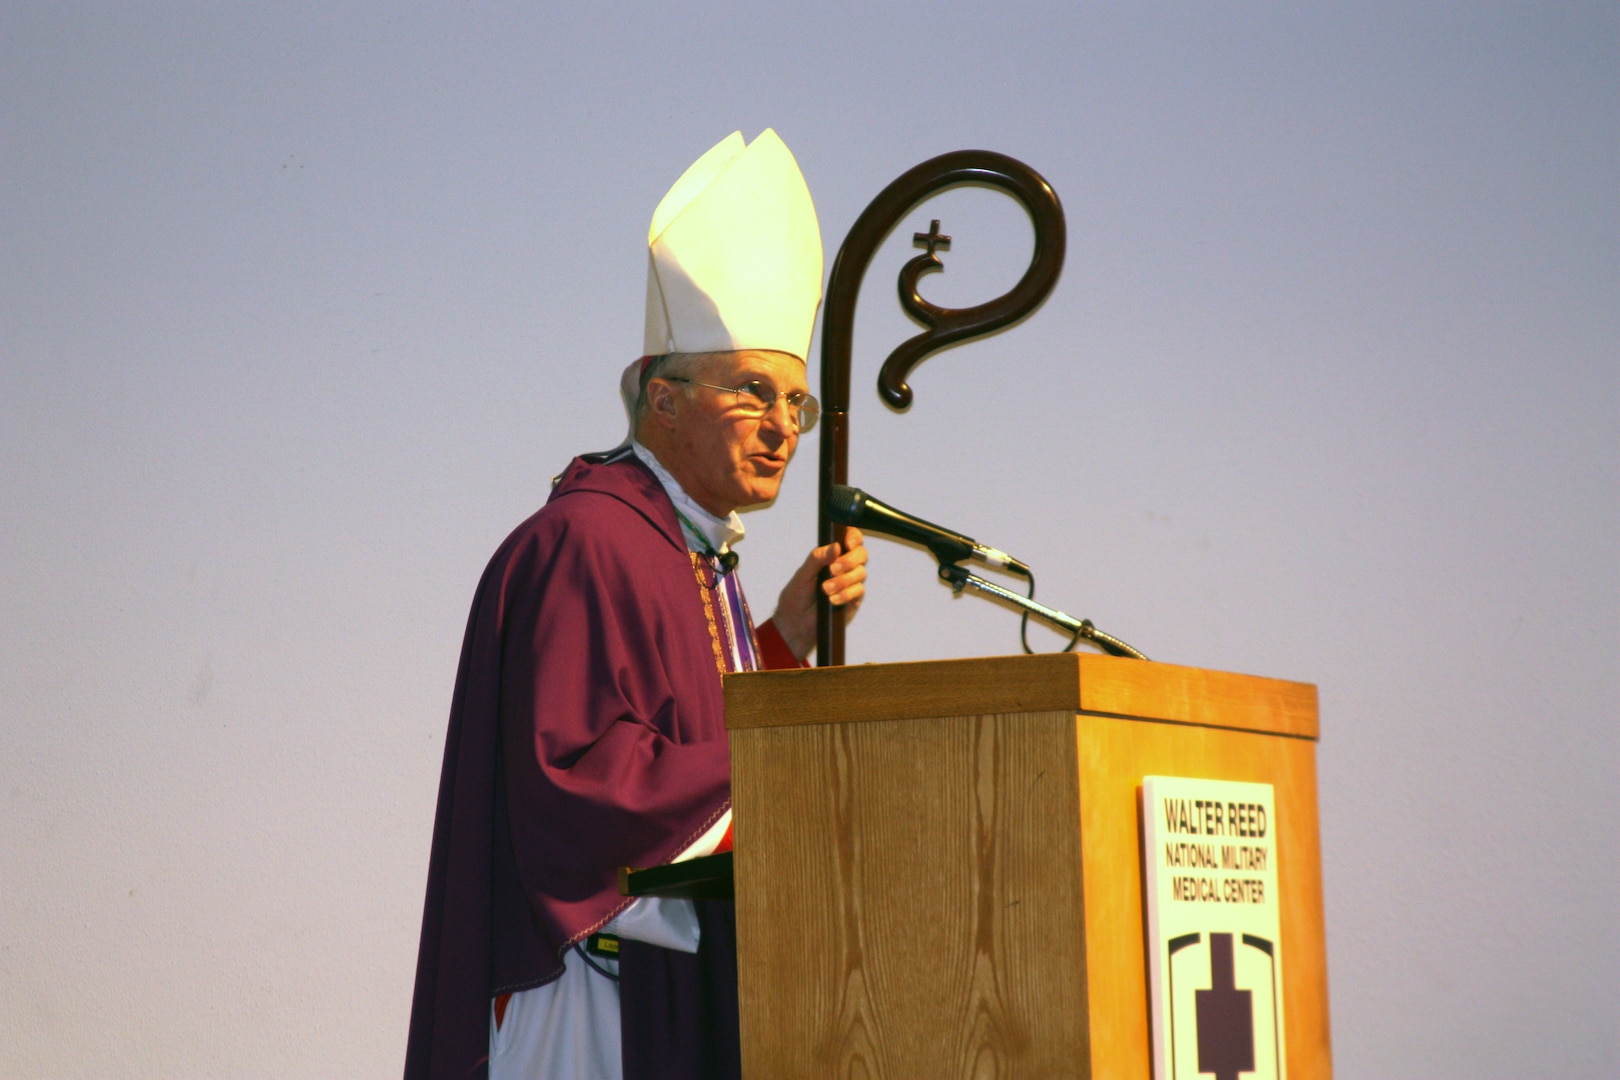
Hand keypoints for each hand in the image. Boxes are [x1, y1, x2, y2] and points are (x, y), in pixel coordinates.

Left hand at [769, 527, 867, 660]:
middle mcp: (843, 566)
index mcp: (830, 555)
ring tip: (826, 590)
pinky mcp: (853, 599)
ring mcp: (850, 582)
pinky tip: (833, 600)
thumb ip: (817, 558)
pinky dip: (846, 594)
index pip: (849, 538)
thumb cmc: (796, 597)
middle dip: (849, 561)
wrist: (795, 624)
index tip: (848, 543)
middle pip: (861, 554)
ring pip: (861, 573)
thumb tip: (835, 546)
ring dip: (844, 581)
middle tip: (833, 569)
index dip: (853, 537)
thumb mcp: (802, 574)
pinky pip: (859, 591)